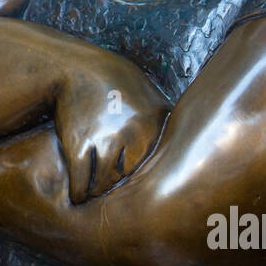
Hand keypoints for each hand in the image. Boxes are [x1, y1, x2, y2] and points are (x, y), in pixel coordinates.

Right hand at [54, 56, 167, 204]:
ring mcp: (106, 138)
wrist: (74, 67)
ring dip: (97, 193)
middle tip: (112, 194)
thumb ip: (163, 121)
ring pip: (105, 183)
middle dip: (119, 186)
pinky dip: (78, 193)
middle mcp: (135, 131)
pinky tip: (77, 196)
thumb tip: (190, 143)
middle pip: (130, 177)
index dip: (146, 179)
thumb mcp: (148, 94)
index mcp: (156, 121)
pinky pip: (81, 181)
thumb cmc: (113, 82)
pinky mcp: (79, 143)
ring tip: (93, 197)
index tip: (139, 188)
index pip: (157, 166)